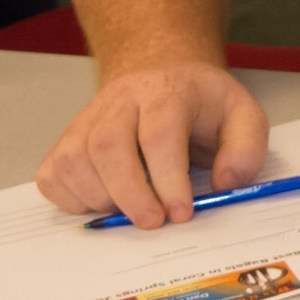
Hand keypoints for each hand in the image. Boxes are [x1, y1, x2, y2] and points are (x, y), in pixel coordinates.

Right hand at [34, 62, 268, 227]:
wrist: (162, 77)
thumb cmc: (202, 105)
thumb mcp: (242, 115)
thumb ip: (246, 148)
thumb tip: (227, 183)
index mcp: (168, 90)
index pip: (159, 133)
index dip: (168, 178)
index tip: (181, 213)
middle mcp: (120, 99)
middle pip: (108, 145)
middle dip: (130, 194)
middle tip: (152, 223)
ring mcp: (87, 118)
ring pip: (75, 160)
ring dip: (101, 198)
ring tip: (133, 211)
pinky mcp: (66, 139)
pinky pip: (53, 174)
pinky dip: (73, 199)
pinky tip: (104, 203)